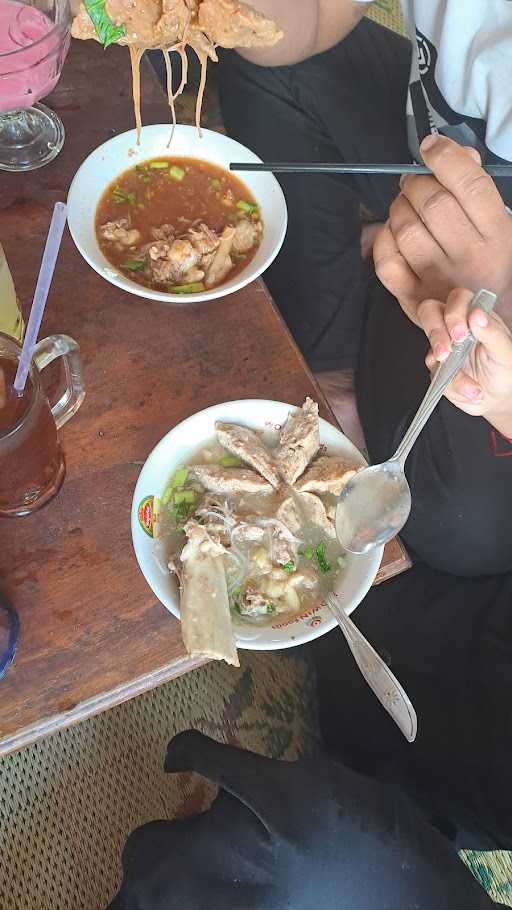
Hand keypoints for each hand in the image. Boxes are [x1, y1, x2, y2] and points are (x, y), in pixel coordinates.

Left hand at [373, 135, 511, 327]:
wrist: (488, 322)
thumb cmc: (492, 266)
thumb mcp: (502, 226)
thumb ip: (479, 191)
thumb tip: (459, 153)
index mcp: (498, 234)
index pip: (469, 184)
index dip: (444, 157)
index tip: (430, 147)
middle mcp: (469, 255)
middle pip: (432, 203)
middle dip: (414, 183)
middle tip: (412, 183)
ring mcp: (439, 280)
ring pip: (406, 228)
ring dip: (398, 208)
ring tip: (404, 206)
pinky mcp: (413, 299)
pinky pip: (387, 262)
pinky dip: (382, 240)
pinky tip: (391, 232)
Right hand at [418, 288, 511, 435]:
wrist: (496, 398)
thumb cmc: (505, 371)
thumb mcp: (506, 353)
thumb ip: (492, 333)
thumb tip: (477, 314)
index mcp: (475, 316)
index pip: (457, 299)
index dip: (454, 313)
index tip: (461, 334)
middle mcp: (455, 328)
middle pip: (429, 311)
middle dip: (435, 331)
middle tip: (445, 353)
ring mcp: (443, 347)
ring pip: (430, 348)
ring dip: (448, 369)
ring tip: (471, 386)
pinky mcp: (437, 369)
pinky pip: (436, 375)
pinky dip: (455, 386)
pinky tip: (472, 392)